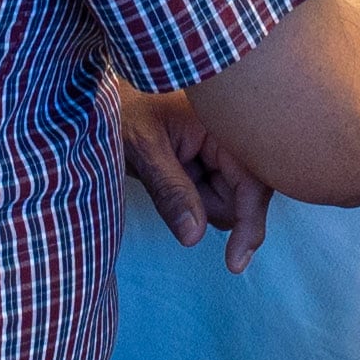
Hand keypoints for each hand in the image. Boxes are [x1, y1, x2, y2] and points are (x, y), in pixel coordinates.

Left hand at [114, 76, 277, 271]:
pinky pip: (218, 193)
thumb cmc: (123, 110)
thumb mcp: (143, 147)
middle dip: (208, 201)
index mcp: (228, 121)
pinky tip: (179, 167)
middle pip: (243, 197)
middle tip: (172, 174)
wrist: (105, 96)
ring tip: (169, 164)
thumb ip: (170, 190)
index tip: (235, 263)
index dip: (249, 224)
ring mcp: (228, 146)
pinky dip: (197, 193)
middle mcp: (236, 132)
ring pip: (229, 200)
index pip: (254, 184)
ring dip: (200, 197)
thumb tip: (194, 237)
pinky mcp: (218, 157)